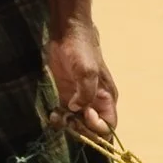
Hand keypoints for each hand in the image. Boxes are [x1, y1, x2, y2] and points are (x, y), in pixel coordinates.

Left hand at [46, 17, 119, 135]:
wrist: (67, 33)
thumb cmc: (81, 50)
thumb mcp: (87, 71)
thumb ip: (86, 93)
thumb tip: (77, 108)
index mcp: (107, 98)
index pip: (109, 125)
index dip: (97, 127)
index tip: (85, 114)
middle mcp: (95, 102)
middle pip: (92, 129)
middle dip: (80, 129)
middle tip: (69, 119)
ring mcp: (80, 100)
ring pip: (78, 124)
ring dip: (68, 126)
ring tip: (58, 117)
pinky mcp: (66, 95)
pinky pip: (65, 115)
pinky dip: (59, 119)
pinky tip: (53, 114)